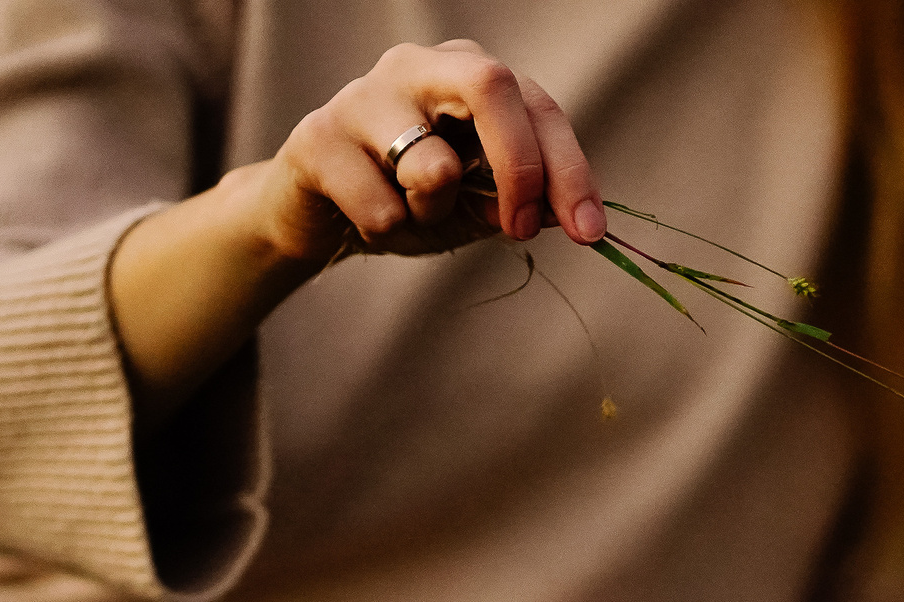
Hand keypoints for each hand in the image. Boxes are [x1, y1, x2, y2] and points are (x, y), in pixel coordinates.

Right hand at [111, 41, 608, 421]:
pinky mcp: (317, 138)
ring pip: (430, 162)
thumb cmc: (408, 200)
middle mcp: (418, 68)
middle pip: (490, 84)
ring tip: (415, 213)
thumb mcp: (476, 204)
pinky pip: (380, 206)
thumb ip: (523, 203)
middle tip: (519, 229)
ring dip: (436, 212)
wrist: (318, 216)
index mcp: (467, 75)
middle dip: (520, 166)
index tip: (587, 231)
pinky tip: (369, 218)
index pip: (537, 105)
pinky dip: (389, 231)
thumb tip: (573, 217)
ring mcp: (363, 96)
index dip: (570, 169)